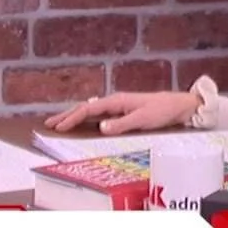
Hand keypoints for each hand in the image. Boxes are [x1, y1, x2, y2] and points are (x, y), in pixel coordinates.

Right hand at [44, 91, 199, 134]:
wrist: (178, 106)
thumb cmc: (162, 111)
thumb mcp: (143, 119)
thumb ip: (121, 124)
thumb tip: (100, 127)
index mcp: (116, 101)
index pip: (88, 109)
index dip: (72, 118)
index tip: (58, 127)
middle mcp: (114, 102)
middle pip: (85, 107)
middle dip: (66, 115)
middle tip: (48, 124)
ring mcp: (117, 106)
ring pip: (90, 110)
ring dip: (74, 116)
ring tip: (59, 123)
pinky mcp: (122, 112)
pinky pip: (98, 114)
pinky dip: (85, 118)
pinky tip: (80, 121)